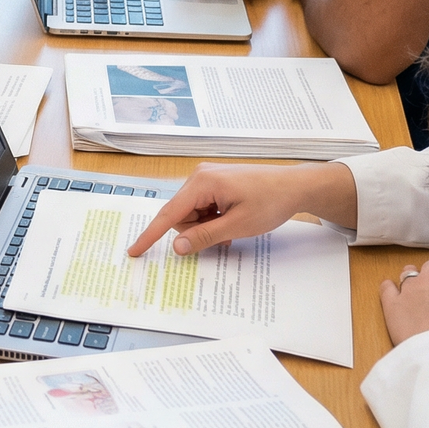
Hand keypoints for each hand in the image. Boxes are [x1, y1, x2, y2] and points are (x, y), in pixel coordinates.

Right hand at [127, 161, 355, 256]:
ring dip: (207, 226)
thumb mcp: (238, 225)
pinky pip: (202, 207)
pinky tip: (230, 221)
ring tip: (231, 228)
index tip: (134, 251)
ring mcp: (206, 178)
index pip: (169, 213)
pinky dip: (212, 219)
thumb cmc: (270, 202)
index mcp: (202, 183)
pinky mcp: (214, 182)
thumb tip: (176, 246)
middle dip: (197, 231)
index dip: (150, 235)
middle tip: (224, 236)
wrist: (295, 185)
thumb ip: (205, 236)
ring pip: (191, 214)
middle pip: (180, 215)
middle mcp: (199, 176)